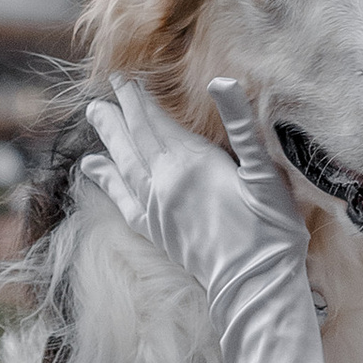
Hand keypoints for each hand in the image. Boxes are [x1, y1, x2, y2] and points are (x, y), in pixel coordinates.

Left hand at [83, 77, 334, 362]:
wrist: (254, 285)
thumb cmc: (270, 229)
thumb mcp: (265, 173)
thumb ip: (241, 125)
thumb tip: (221, 80)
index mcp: (191, 163)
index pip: (157, 121)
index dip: (140, 98)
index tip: (126, 77)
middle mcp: (165, 182)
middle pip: (136, 138)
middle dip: (122, 110)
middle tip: (107, 86)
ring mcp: (156, 208)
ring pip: (124, 163)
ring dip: (109, 137)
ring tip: (95, 114)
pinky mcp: (155, 230)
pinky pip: (122, 199)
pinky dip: (105, 180)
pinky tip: (92, 168)